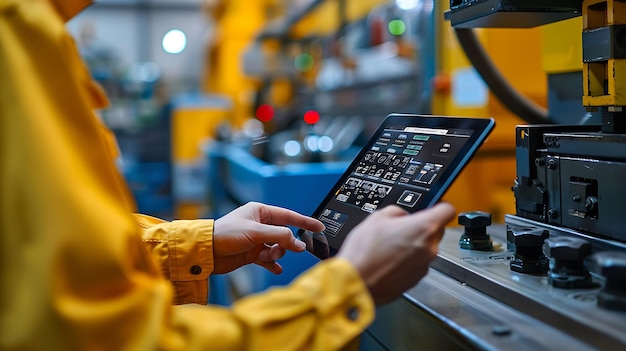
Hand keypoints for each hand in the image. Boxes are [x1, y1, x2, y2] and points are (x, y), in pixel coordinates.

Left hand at [213, 202, 324, 273]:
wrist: (205, 252)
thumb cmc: (226, 234)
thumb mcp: (256, 232)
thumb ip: (281, 237)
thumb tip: (300, 245)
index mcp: (260, 212)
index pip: (288, 216)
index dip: (304, 222)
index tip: (319, 227)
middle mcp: (259, 224)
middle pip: (283, 234)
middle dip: (284, 244)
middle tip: (281, 251)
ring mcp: (255, 240)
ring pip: (276, 248)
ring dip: (276, 254)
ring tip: (267, 257)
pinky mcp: (251, 253)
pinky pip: (268, 259)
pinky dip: (272, 264)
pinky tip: (275, 269)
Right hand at [337, 203, 455, 304]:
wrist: (355, 283)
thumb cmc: (364, 253)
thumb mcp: (376, 218)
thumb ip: (396, 212)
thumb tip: (402, 215)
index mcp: (423, 228)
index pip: (447, 210)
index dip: (439, 206)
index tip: (432, 206)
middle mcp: (429, 248)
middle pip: (437, 231)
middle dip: (422, 228)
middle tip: (401, 228)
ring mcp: (424, 266)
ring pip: (426, 249)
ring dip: (413, 246)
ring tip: (389, 247)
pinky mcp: (416, 280)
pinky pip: (417, 264)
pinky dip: (407, 261)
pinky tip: (389, 260)